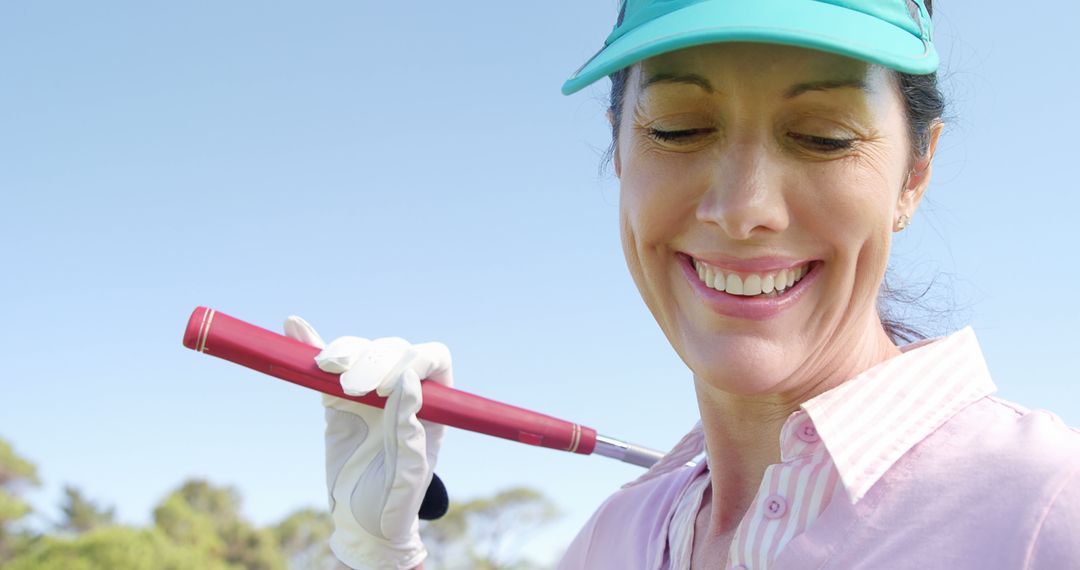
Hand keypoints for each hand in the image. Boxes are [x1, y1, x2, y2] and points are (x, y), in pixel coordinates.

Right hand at [284, 316, 452, 569]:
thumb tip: (409, 379)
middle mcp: (404, 387)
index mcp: (434, 400)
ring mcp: (368, 388)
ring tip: (326, 365)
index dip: (414, 359)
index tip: (389, 385)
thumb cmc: (396, 499)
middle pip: (393, 350)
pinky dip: (311, 345)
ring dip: (344, 351)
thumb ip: (409, 427)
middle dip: (373, 361)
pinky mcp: (336, 396)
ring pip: (360, 352)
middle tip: (353, 390)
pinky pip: (325, 367)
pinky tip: (295, 326)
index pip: (433, 358)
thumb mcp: (408, 471)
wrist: (362, 520)